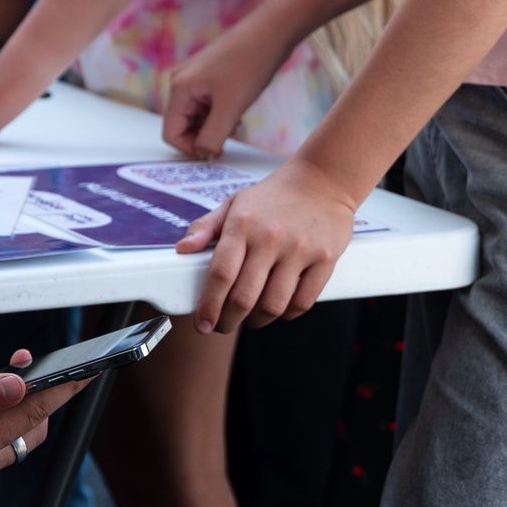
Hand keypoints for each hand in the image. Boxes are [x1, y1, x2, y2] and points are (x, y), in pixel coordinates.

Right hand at [159, 24, 291, 157]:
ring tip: (235, 124)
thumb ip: (212, 136)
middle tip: (229, 137)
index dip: (190, 148)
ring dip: (212, 127)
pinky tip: (236, 114)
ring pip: (195, 116)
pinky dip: (218, 116)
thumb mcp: (230, 108)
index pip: (170, 133)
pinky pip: (205, 105)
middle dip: (203, 136)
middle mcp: (181, 82)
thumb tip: (204, 153)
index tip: (215, 152)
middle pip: (181, 125)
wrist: (270, 32)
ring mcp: (194, 78)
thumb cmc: (249, 64)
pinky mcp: (208, 77)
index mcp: (179, 89)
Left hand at [176, 155, 359, 332]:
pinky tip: (278, 310)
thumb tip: (181, 249)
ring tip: (249, 319)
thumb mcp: (234, 203)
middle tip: (222, 326)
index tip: (201, 324)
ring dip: (257, 321)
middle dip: (228, 321)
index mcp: (243, 225)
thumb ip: (205, 226)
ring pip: (274, 305)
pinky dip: (287, 314)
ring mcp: (300, 249)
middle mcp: (270, 238)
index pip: (221, 274)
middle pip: (244, 297)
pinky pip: (303, 301)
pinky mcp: (325, 258)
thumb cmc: (273, 197)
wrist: (323, 180)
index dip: (208, 306)